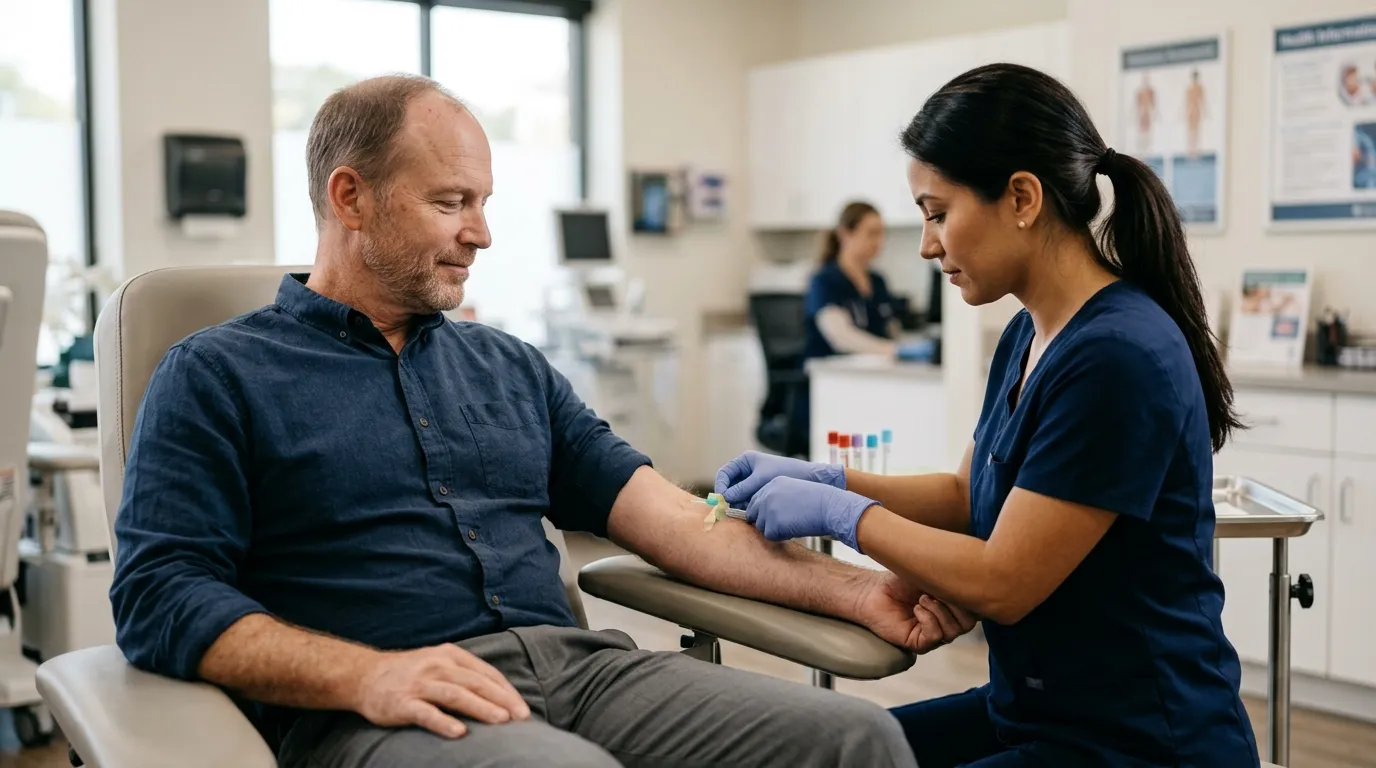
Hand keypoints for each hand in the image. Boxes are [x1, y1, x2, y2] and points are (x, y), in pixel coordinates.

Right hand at [353, 644, 530, 738]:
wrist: (365, 676)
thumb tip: (500, 696)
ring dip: (480, 707)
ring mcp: (419, 684)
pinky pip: (426, 713)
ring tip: (501, 720)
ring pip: (455, 695)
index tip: (523, 709)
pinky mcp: (402, 703)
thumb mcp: (439, 663)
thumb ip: (465, 675)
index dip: (506, 691)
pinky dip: (444, 722)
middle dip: (501, 699)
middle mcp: (437, 666)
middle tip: (520, 717)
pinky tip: (460, 733)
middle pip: (475, 682)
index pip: (485, 673)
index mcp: (450, 656)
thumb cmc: (410, 673)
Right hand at [715, 450, 844, 506]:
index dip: (720, 485)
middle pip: (729, 486)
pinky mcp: (760, 494)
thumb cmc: (788, 472)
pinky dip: (746, 508)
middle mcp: (747, 472)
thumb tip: (725, 497)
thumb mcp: (762, 479)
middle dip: (728, 498)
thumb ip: (743, 488)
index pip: (724, 473)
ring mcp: (753, 483)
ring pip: (737, 496)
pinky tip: (750, 514)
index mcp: (746, 461)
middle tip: (729, 509)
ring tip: (741, 512)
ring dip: (737, 504)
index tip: (722, 498)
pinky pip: (747, 501)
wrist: (810, 479)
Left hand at [745, 476, 876, 550]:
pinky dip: (781, 537)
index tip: (773, 518)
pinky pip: (770, 536)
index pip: (755, 501)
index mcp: (772, 483)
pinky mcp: (773, 523)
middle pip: (754, 514)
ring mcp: (768, 508)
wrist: (831, 507)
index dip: (763, 512)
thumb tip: (764, 515)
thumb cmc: (818, 501)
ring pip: (761, 526)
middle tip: (784, 524)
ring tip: (793, 524)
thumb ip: (777, 498)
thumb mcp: (794, 491)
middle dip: (766, 522)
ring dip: (774, 529)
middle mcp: (767, 494)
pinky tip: (795, 529)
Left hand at [856, 572, 977, 653]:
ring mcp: (934, 634)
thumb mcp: (931, 571)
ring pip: (954, 631)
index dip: (970, 596)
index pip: (977, 608)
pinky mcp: (919, 643)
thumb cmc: (900, 579)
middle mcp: (947, 622)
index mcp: (954, 606)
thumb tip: (973, 571)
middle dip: (956, 603)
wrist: (873, 590)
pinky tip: (917, 608)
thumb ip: (952, 573)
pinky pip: (935, 636)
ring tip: (923, 598)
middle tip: (937, 590)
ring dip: (939, 610)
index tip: (955, 581)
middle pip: (969, 622)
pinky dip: (928, 619)